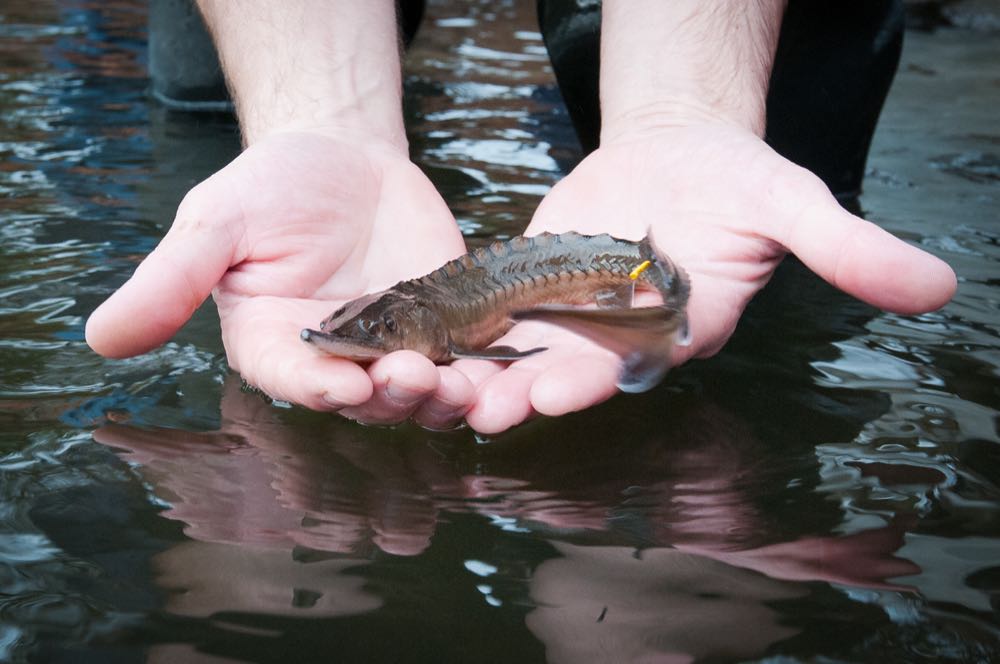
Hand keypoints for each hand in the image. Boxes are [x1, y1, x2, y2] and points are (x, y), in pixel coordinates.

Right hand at [86, 130, 475, 427]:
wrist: (345, 159)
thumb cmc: (272, 185)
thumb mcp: (216, 222)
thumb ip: (171, 279)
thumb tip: (99, 338)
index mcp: (275, 346)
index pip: (293, 381)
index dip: (317, 388)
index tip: (341, 385)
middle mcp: (337, 360)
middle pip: (365, 399)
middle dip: (390, 396)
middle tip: (415, 376)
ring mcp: (395, 349)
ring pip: (421, 395)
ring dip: (442, 398)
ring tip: (461, 382)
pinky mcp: (444, 330)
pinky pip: (467, 362)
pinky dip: (484, 373)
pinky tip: (505, 371)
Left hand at [454, 124, 956, 432]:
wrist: (682, 152)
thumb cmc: (740, 181)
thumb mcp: (792, 203)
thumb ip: (848, 249)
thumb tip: (939, 285)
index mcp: (678, 326)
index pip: (641, 364)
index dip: (602, 378)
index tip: (560, 392)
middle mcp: (620, 334)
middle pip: (570, 371)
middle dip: (524, 395)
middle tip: (476, 412)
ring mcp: (573, 314)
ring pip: (522, 352)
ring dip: (477, 372)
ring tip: (424, 382)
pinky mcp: (534, 285)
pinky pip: (494, 310)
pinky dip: (459, 324)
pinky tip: (413, 331)